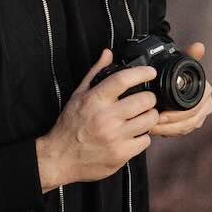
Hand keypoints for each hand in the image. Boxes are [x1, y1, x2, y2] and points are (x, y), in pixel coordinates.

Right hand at [36, 49, 158, 190]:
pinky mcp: (121, 154)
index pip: (123, 80)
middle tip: (145, 100)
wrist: (60, 158)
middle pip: (145, 100)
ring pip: (150, 120)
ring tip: (140, 118)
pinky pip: (146, 140)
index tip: (150, 72)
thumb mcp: (78, 96)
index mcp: (94, 100)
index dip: (142, 73)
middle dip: (149, 98)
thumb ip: (95, 73)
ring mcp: (115, 137)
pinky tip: (133, 135)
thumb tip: (108, 53)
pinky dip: (142, 137)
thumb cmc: (69, 126)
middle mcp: (105, 118)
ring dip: (149, 117)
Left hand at [149, 42, 211, 139]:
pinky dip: (168, 132)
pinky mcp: (190, 125)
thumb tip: (199, 46)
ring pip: (185, 129)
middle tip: (151, 123)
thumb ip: (189, 55)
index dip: (177, 114)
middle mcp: (206, 106)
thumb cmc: (176, 72)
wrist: (172, 82)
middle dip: (169, 124)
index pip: (194, 108)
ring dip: (167, 130)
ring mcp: (199, 117)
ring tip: (150, 128)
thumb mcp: (180, 63)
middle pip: (189, 121)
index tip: (159, 114)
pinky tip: (154, 130)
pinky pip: (181, 132)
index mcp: (205, 92)